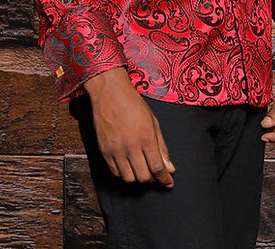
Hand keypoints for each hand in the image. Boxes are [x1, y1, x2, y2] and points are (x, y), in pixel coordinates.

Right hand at [84, 67, 175, 186]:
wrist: (110, 93)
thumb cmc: (133, 103)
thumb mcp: (153, 122)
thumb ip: (162, 146)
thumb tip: (170, 168)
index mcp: (146, 137)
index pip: (158, 168)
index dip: (165, 179)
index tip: (168, 183)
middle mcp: (131, 146)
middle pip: (144, 177)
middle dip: (152, 179)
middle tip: (154, 174)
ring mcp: (116, 149)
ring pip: (129, 178)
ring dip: (137, 177)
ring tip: (141, 169)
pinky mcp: (104, 151)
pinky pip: (115, 172)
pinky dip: (124, 173)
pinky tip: (128, 165)